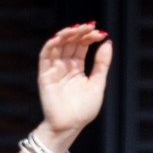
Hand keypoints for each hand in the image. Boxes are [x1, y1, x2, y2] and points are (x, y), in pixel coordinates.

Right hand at [36, 24, 111, 146]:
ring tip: (76, 29)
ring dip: (65, 35)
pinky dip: (50, 46)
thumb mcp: (97, 84)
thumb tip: (108, 43)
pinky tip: (58, 38)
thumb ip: (102, 64)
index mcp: (77, 67)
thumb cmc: (84, 109)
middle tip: (89, 27)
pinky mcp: (45, 75)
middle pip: (70, 42)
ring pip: (57, 45)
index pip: (81, 45)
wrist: (70, 126)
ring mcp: (54, 69)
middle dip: (79, 33)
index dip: (89, 37)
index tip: (100, 33)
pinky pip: (45, 57)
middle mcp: (65, 66)